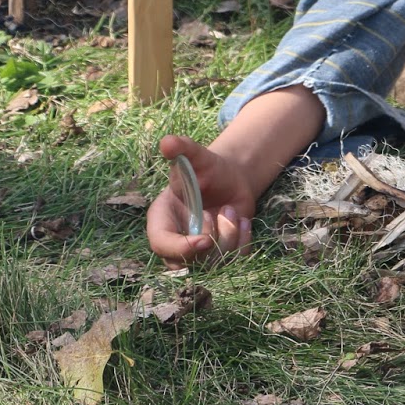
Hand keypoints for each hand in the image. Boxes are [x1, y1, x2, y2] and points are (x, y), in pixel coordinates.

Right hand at [145, 135, 255, 263]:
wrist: (230, 178)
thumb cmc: (207, 168)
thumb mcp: (196, 157)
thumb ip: (182, 150)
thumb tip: (167, 141)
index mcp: (162, 220)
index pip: (161, 246)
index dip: (180, 249)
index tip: (204, 240)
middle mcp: (177, 242)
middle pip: (190, 262)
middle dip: (211, 238)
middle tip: (217, 211)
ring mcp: (199, 253)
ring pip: (216, 262)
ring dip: (230, 233)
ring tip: (229, 210)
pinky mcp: (221, 256)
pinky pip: (235, 260)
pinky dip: (244, 239)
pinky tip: (242, 221)